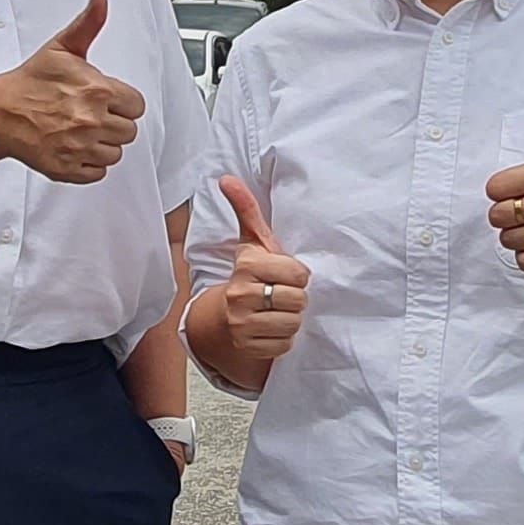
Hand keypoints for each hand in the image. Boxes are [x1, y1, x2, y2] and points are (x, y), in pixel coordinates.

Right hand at [0, 0, 144, 183]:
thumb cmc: (29, 82)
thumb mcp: (61, 47)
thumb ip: (89, 24)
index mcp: (98, 91)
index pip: (136, 106)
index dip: (122, 102)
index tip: (105, 100)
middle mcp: (92, 121)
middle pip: (128, 131)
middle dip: (113, 123)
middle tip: (89, 115)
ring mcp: (80, 148)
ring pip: (115, 153)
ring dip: (102, 144)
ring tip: (80, 131)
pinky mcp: (68, 169)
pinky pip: (98, 172)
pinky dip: (89, 164)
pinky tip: (74, 147)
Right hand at [205, 174, 309, 367]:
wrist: (223, 317)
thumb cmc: (249, 276)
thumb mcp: (252, 243)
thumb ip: (246, 209)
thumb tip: (227, 178)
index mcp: (246, 264)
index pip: (300, 273)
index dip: (298, 275)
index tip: (284, 275)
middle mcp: (240, 293)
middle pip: (299, 299)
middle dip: (296, 298)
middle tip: (281, 294)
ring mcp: (241, 323)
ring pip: (293, 323)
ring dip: (290, 319)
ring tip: (276, 311)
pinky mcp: (247, 346)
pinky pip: (284, 344)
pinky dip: (282, 339)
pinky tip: (270, 329)